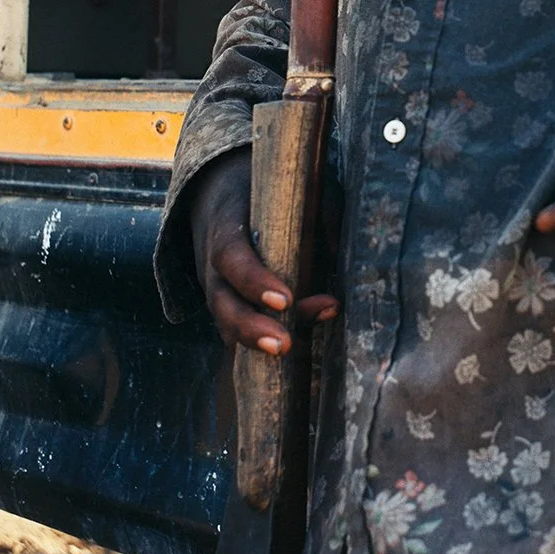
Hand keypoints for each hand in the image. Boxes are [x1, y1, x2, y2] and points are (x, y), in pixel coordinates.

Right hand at [190, 148, 338, 354]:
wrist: (227, 199)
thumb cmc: (271, 196)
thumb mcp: (292, 192)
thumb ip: (317, 216)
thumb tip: (339, 253)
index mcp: (226, 230)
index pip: (232, 259)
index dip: (255, 282)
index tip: (286, 300)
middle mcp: (215, 269)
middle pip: (223, 305)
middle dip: (252, 328)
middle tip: (284, 344)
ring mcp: (219, 295)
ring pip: (228, 328)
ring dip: (260, 344)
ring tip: (294, 352)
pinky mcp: (231, 312)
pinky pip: (240, 337)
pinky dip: (262, 352)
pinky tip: (296, 361)